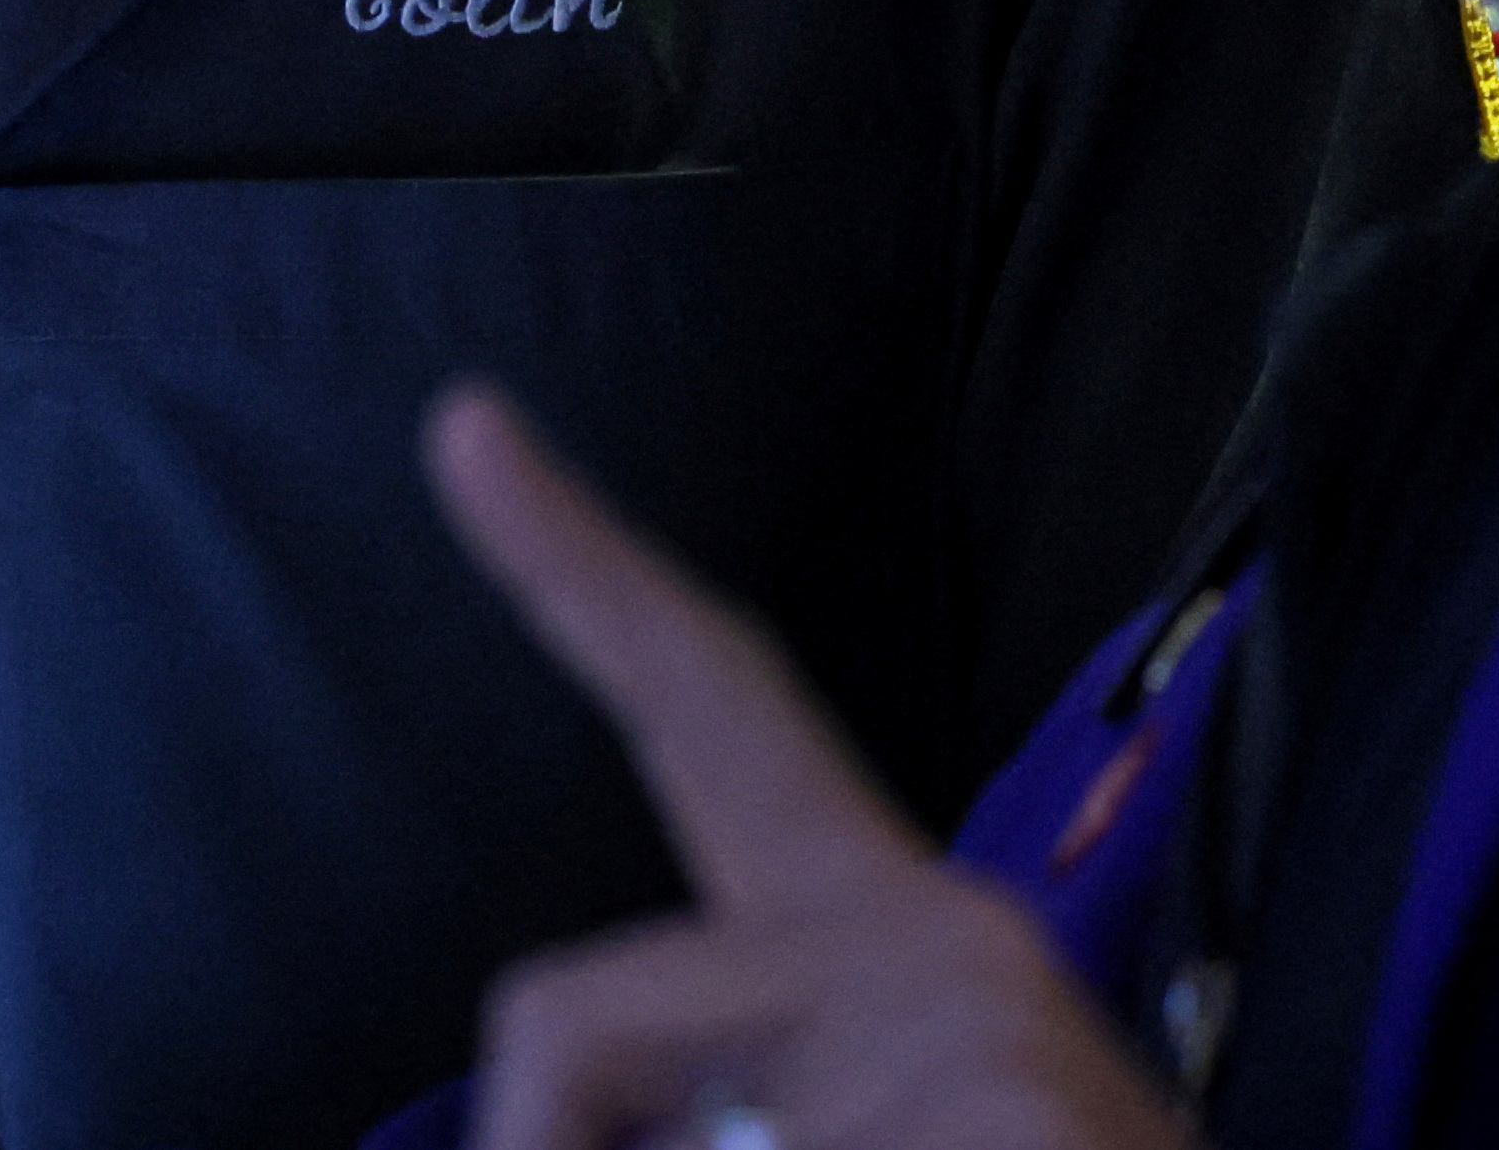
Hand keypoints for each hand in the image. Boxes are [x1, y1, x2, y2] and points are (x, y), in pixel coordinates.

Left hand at [423, 382, 1197, 1149]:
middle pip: (558, 1010)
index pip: (713, 714)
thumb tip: (529, 1108)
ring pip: (664, 1147)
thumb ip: (677, 1105)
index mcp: (877, 939)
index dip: (576, 569)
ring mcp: (996, 1027)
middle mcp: (943, 941)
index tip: (461, 422)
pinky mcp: (1037, 1117)